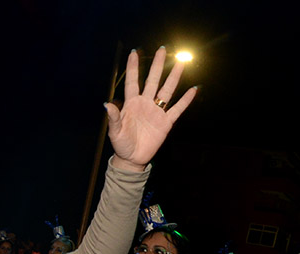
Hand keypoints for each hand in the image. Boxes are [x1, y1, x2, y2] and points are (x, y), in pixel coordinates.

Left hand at [106, 46, 196, 169]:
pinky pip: (177, 109)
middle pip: (153, 81)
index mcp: (131, 104)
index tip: (134, 52)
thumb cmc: (121, 144)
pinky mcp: (166, 123)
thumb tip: (106, 104)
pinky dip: (185, 100)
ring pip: (167, 91)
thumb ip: (113, 117)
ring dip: (174, 77)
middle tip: (163, 50)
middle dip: (158, 65)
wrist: (132, 158)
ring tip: (181, 62)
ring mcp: (156, 112)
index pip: (133, 82)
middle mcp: (145, 104)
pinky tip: (193, 89)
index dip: (133, 68)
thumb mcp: (114, 131)